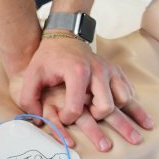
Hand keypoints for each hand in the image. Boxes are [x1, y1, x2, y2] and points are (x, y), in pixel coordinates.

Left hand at [9, 35, 152, 141]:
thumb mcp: (31, 76)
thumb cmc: (48, 59)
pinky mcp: (118, 71)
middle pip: (106, 107)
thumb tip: (37, 120)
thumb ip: (29, 99)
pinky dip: (126, 102)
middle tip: (86, 115)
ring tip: (100, 112)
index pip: (76, 108)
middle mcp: (97, 70)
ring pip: (124, 100)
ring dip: (113, 110)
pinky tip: (119, 108)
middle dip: (95, 118)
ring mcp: (110, 70)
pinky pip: (129, 92)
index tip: (63, 117)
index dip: (67, 118)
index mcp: (76, 72)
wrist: (64, 38)